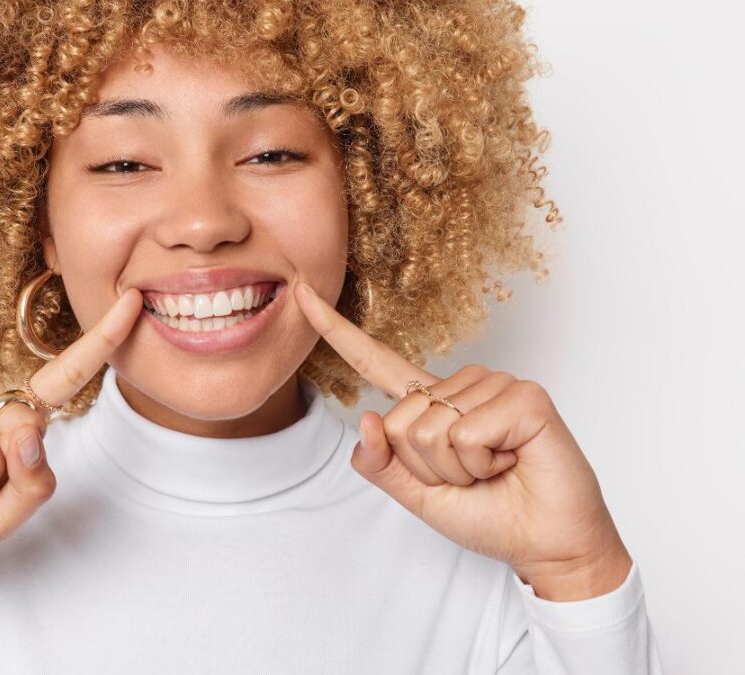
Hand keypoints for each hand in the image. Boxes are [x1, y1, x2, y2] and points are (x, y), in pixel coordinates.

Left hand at [293, 281, 631, 600]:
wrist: (546, 546)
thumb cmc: (489, 515)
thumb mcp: (417, 495)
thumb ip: (381, 464)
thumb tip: (363, 418)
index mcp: (432, 403)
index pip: (375, 362)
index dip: (336, 330)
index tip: (301, 295)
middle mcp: (461, 385)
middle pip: (399, 422)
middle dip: (427, 468)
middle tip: (472, 477)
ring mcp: (495, 385)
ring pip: (429, 430)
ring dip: (457, 470)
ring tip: (494, 470)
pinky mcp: (525, 396)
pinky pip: (464, 434)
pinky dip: (481, 464)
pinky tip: (512, 462)